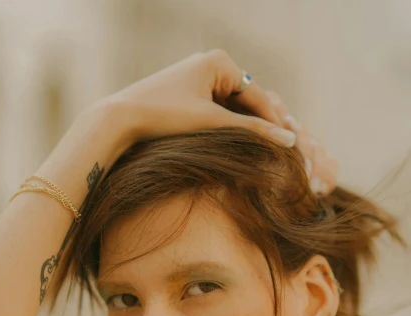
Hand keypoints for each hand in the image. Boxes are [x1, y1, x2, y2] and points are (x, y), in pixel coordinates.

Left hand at [106, 50, 335, 194]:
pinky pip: (214, 113)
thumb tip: (289, 140)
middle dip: (260, 127)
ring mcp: (196, 79)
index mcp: (220, 61)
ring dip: (243, 131)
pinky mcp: (185, 94)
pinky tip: (234, 151)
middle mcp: (209, 63)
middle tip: (281, 155)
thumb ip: (251, 132)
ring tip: (261, 158)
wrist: (119, 120)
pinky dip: (225, 130)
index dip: (275, 123)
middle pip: (246, 102)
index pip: (258, 96)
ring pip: (230, 110)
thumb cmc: (164, 117)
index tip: (292, 148)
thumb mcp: (212, 124)